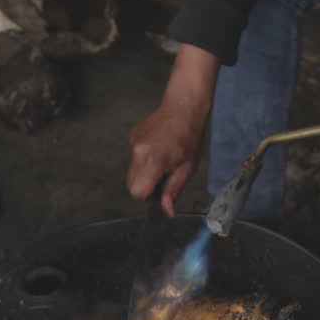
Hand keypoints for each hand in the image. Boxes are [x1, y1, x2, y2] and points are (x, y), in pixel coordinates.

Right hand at [127, 44, 219, 215]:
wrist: (183, 108)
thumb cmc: (189, 137)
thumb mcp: (187, 169)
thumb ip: (173, 191)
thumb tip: (167, 212)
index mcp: (153, 161)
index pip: (137, 192)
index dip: (148, 195)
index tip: (159, 189)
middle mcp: (139, 152)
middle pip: (130, 184)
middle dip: (144, 185)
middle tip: (162, 175)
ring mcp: (133, 143)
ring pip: (131, 171)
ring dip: (143, 172)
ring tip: (162, 159)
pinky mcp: (132, 137)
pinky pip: (133, 157)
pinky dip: (143, 158)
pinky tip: (157, 148)